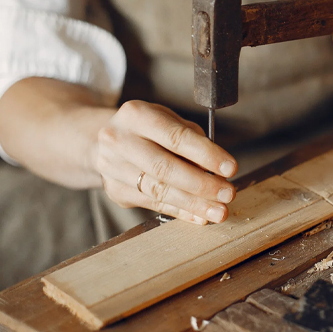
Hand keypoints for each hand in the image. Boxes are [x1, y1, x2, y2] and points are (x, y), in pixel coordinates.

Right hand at [95, 101, 237, 224]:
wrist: (101, 141)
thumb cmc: (147, 128)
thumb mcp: (168, 120)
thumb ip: (192, 139)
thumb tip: (216, 170)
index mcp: (136, 114)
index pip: (176, 137)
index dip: (206, 155)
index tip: (230, 168)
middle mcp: (118, 140)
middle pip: (165, 168)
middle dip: (202, 184)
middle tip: (228, 194)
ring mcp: (112, 167)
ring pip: (159, 190)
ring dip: (193, 204)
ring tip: (219, 211)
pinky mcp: (115, 190)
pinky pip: (153, 204)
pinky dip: (180, 211)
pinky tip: (199, 217)